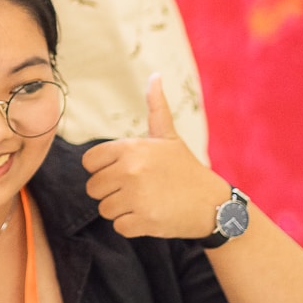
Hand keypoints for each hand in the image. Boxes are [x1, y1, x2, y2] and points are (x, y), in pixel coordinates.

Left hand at [81, 73, 230, 239]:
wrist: (214, 204)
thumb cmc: (185, 169)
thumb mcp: (169, 137)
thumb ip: (156, 108)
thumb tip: (155, 76)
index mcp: (131, 148)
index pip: (89, 162)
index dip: (102, 169)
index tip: (123, 172)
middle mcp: (131, 170)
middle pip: (93, 188)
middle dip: (111, 192)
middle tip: (137, 190)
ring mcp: (137, 196)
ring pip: (104, 209)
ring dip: (121, 210)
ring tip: (145, 202)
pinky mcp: (144, 221)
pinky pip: (118, 226)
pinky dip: (132, 225)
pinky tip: (150, 216)